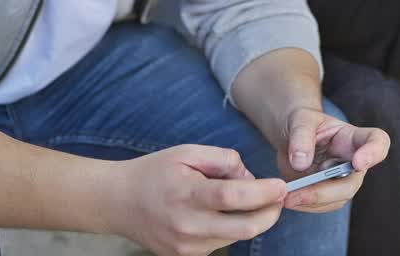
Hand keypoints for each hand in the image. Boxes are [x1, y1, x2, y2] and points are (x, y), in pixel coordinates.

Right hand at [107, 144, 286, 255]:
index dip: (264, 193)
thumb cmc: (154, 172)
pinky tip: (219, 212)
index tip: (282, 185)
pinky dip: (230, 227)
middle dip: (270, 213)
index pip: (234, 197)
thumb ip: (223, 160)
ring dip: (249, 218)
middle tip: (278, 198)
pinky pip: (221, 243)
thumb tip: (250, 178)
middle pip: (245, 228)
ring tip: (237, 198)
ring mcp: (187, 247)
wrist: (118, 202)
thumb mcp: (187, 153)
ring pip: (236, 236)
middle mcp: (188, 226)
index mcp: (187, 195)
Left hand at [276, 107, 390, 211]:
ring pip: (337, 198)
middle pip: (352, 182)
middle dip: (326, 191)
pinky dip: (304, 205)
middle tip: (298, 194)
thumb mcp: (299, 119)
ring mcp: (341, 180)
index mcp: (353, 137)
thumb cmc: (301, 122)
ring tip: (286, 197)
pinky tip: (288, 199)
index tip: (358, 163)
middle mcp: (353, 161)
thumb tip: (301, 164)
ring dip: (312, 201)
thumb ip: (301, 136)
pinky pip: (321, 205)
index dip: (374, 154)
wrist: (290, 134)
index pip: (377, 142)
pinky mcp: (327, 193)